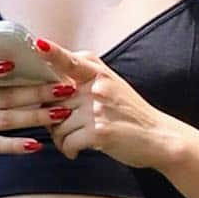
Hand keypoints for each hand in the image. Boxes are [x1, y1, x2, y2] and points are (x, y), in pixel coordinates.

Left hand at [30, 37, 174, 168]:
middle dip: (50, 118)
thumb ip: (86, 79)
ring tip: (69, 143)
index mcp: (98, 74)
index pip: (69, 60)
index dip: (52, 52)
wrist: (159, 138)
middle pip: (53, 100)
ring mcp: (97, 110)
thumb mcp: (113, 86)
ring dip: (59, 138)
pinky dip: (68, 150)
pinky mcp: (99, 133)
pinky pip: (67, 142)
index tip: (39, 45)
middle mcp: (96, 88)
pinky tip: (75, 152)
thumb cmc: (132, 115)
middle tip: (58, 128)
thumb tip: (53, 82)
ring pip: (57, 124)